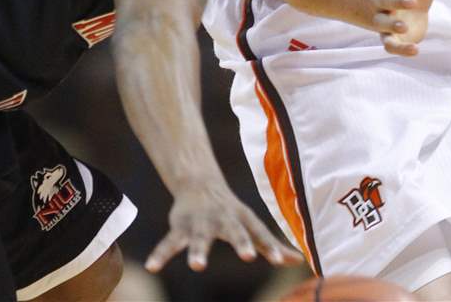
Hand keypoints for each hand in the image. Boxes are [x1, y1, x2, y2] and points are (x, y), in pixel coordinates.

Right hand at [146, 182, 302, 273]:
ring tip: (197, 266)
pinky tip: (152, 267)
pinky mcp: (180, 227)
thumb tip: (298, 261)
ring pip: (200, 238)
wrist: (199, 183)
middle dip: (241, 243)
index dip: (270, 247)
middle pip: (234, 232)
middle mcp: (223, 220)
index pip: (259, 234)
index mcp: (243, 220)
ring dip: (198, 251)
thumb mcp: (252, 224)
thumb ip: (272, 244)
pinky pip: (169, 243)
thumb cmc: (231, 211)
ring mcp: (201, 223)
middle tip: (248, 257)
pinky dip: (161, 254)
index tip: (278, 261)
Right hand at [371, 0, 433, 56]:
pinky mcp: (391, 37)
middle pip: (385, 0)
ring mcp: (385, 20)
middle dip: (397, 1)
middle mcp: (382, 1)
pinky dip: (400, 49)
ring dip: (391, 25)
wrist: (408, 7)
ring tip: (403, 26)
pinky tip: (415, 50)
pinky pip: (390, 45)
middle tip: (413, 1)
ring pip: (382, 23)